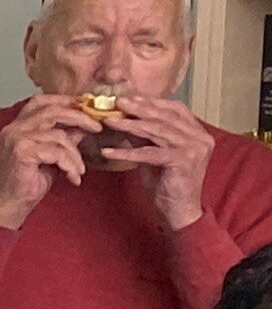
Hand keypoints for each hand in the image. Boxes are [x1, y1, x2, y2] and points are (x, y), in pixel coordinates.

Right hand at [0, 96, 96, 226]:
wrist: (11, 205)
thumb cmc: (29, 181)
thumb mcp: (52, 155)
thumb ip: (64, 138)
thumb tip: (84, 125)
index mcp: (17, 126)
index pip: (40, 101)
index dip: (64, 100)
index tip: (85, 106)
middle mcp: (13, 129)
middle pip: (52, 111)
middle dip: (79, 117)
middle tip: (97, 127)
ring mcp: (16, 139)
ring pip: (58, 134)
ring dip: (75, 154)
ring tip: (79, 169)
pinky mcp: (22, 152)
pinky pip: (56, 152)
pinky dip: (70, 164)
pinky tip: (73, 177)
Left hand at [88, 91, 217, 228]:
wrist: (179, 210)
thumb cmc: (166, 182)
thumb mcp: (154, 154)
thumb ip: (146, 136)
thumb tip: (124, 118)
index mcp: (198, 132)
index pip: (175, 109)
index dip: (152, 102)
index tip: (129, 97)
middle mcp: (200, 138)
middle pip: (165, 117)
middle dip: (139, 108)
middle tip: (117, 102)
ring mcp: (194, 149)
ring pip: (157, 131)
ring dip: (130, 125)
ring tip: (109, 121)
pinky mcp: (182, 161)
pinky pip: (149, 153)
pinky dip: (127, 151)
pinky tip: (108, 151)